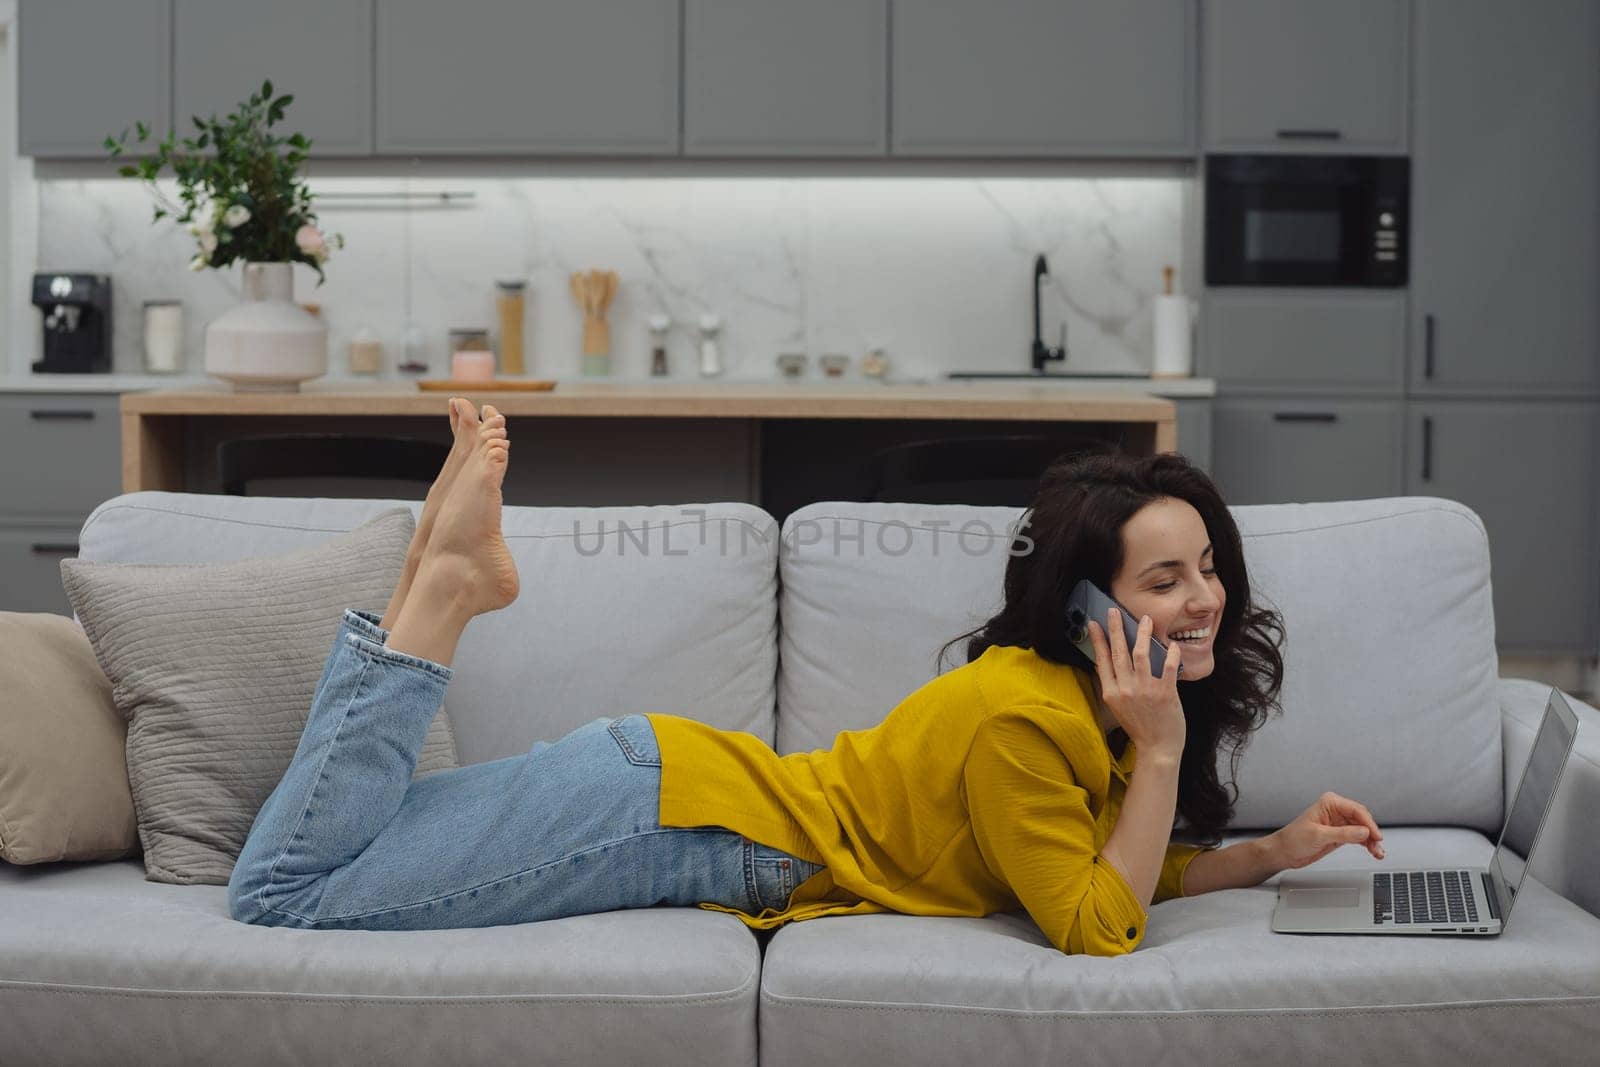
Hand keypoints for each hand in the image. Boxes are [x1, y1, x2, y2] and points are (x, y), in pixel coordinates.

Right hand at [1086, 608, 1184, 760]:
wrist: (1158, 749)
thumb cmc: (1140, 727)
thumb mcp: (1119, 708)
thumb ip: (1114, 686)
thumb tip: (1109, 664)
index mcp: (1112, 693)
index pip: (1101, 660)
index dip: (1098, 640)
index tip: (1094, 623)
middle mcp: (1125, 690)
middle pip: (1118, 652)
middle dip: (1116, 628)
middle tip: (1114, 611)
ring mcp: (1145, 690)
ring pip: (1140, 654)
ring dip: (1142, 634)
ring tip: (1145, 620)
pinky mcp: (1165, 693)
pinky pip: (1167, 666)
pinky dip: (1170, 653)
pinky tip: (1171, 644)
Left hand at [1266, 791, 1384, 870]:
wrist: (1285, 852)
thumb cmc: (1294, 839)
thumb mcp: (1319, 836)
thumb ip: (1343, 834)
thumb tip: (1364, 831)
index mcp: (1329, 803)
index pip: (1356, 810)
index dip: (1368, 823)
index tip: (1375, 836)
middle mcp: (1336, 810)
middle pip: (1363, 819)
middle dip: (1372, 832)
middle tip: (1377, 846)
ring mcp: (1339, 823)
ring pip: (1363, 829)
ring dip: (1371, 841)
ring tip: (1377, 852)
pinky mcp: (1341, 834)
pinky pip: (1359, 837)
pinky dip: (1367, 844)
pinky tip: (1373, 851)